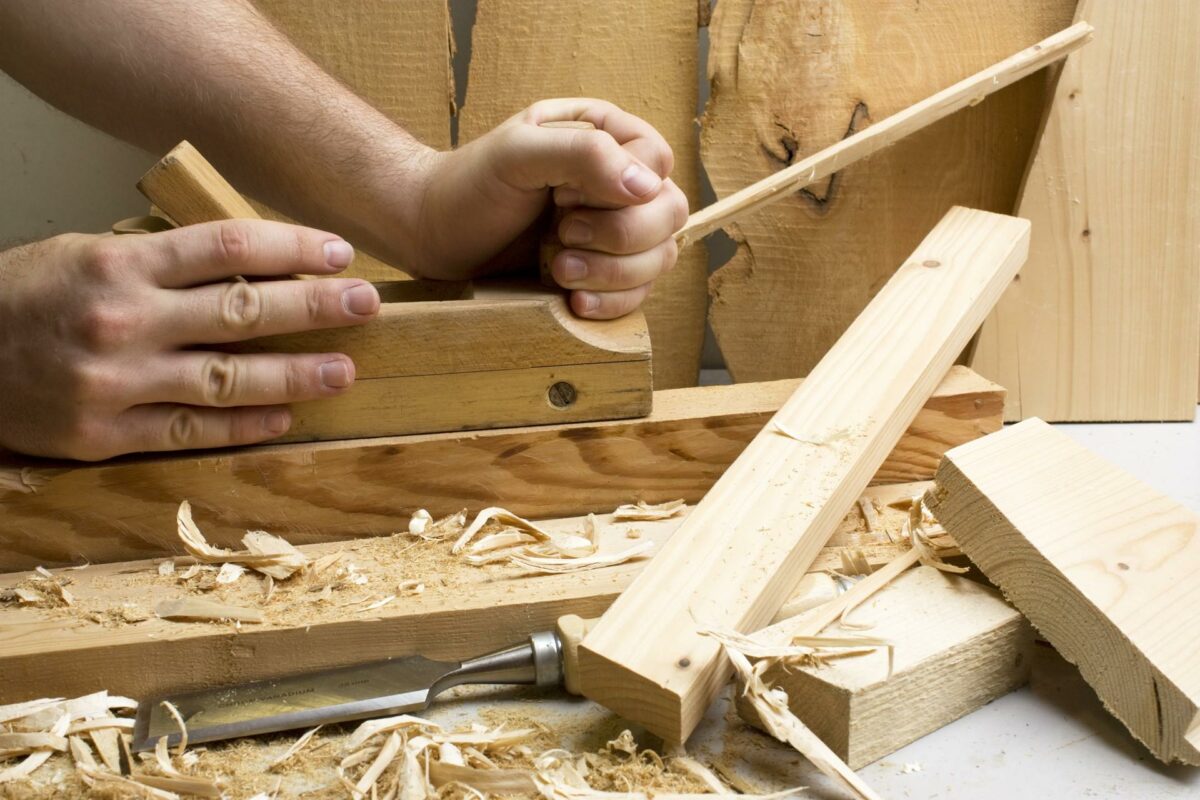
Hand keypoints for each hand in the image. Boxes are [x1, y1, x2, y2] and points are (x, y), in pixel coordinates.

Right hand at [0, 220, 380, 459]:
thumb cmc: (27, 296)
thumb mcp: (90, 253)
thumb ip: (165, 260)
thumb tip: (253, 263)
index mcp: (119, 263)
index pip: (226, 246)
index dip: (291, 248)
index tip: (338, 251)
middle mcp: (123, 320)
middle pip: (240, 310)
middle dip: (314, 307)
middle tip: (366, 303)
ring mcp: (116, 381)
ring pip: (227, 379)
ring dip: (295, 375)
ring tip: (345, 371)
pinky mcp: (106, 434)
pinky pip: (192, 431)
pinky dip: (244, 426)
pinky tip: (286, 417)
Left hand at [405, 98, 688, 318]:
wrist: (434, 235)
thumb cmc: (470, 185)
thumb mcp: (518, 153)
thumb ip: (583, 154)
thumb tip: (648, 187)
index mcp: (606, 136)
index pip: (658, 163)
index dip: (621, 190)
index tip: (562, 198)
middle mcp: (619, 181)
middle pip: (669, 213)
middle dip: (619, 237)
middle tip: (562, 237)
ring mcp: (616, 230)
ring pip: (661, 257)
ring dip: (614, 274)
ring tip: (558, 271)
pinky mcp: (606, 274)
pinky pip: (640, 294)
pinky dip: (612, 302)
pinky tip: (573, 300)